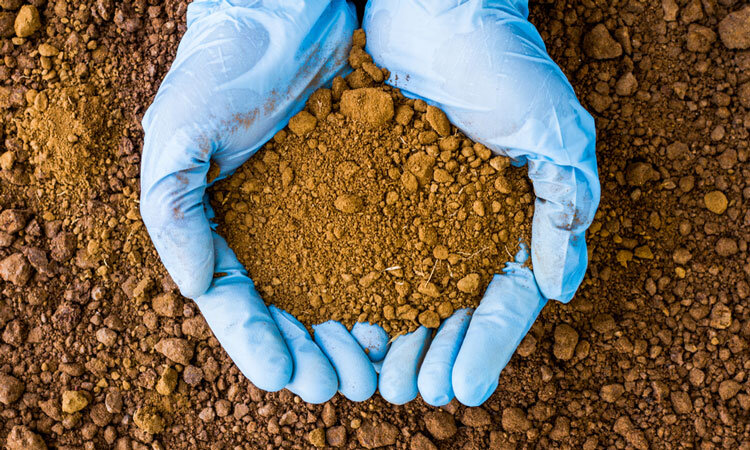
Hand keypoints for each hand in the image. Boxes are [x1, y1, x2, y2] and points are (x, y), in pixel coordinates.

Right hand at [140, 0, 382, 402]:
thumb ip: (172, 208)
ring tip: (376, 366)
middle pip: (292, 311)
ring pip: (340, 293)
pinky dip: (393, 287)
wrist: (293, 9)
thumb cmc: (227, 63)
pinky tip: (411, 313)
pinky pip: (383, 249)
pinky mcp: (370, 192)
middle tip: (340, 385)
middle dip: (313, 353)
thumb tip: (196, 287)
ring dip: (355, 337)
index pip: (236, 301)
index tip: (285, 375)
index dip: (257, 342)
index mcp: (222, 226)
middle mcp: (275, 231)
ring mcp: (324, 216)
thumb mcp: (180, 130)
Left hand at [364, 0, 600, 405]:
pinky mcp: (362, 192)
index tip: (463, 386)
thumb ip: (565, 204)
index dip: (487, 346)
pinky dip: (343, 291)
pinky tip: (329, 322)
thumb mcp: (554, 128)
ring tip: (366, 374)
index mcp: (509, 221)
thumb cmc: (501, 61)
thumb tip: (561, 288)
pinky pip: (351, 251)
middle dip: (428, 355)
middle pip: (446, 309)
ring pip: (396, 293)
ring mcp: (408, 213)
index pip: (505, 298)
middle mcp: (457, 227)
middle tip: (404, 390)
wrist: (432, 8)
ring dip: (384, 339)